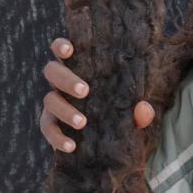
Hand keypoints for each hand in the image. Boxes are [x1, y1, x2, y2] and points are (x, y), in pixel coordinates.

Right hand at [40, 37, 154, 152]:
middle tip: (85, 91)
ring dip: (65, 110)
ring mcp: (54, 103)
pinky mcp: (51, 124)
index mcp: (80, 69)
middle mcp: (62, 83)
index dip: (61, 46)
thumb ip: (141, 111)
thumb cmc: (121, 115)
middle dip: (66, 79)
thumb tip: (144, 109)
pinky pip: (48, 128)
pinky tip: (71, 146)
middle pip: (52, 71)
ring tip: (82, 122)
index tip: (69, 49)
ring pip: (49, 100)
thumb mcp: (134, 113)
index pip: (63, 50)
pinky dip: (57, 138)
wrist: (112, 144)